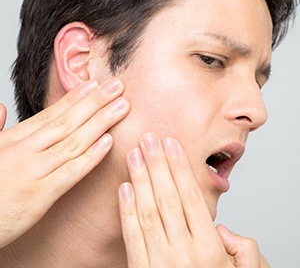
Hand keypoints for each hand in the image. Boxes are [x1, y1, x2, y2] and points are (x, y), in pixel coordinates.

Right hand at [0, 78, 128, 248]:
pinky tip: (108, 142)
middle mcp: (25, 151)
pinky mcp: (38, 197)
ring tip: (121, 107)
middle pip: (67, 121)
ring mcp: (32, 172)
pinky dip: (91, 157)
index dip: (76, 98)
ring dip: (100, 122)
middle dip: (95, 102)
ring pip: (73, 142)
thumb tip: (2, 107)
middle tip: (117, 86)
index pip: (51, 113)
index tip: (95, 84)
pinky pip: (70, 173)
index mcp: (14, 139)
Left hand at [119, 132, 262, 266]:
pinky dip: (126, 212)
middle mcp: (185, 253)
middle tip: (148, 138)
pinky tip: (124, 189)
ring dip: (140, 180)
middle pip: (168, 198)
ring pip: (148, 212)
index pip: (190, 197)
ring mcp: (161, 264)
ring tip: (134, 154)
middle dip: (157, 165)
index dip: (179, 168)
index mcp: (210, 249)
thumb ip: (242, 248)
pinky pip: (132, 238)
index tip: (170, 143)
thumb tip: (222, 227)